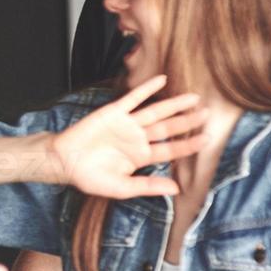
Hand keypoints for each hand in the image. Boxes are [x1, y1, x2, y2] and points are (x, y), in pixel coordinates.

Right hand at [50, 75, 206, 198]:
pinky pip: (134, 98)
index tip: (207, 139)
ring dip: (174, 105)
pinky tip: (162, 80)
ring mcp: (127, 124)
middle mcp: (137, 139)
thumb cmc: (89, 177)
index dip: (189, 145)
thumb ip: (147, 186)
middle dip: (188, 122)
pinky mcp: (114, 112)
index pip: (171, 150)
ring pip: (156, 112)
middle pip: (168, 128)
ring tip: (194, 98)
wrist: (63, 161)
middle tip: (207, 113)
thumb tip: (176, 190)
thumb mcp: (120, 187)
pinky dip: (147, 89)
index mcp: (141, 157)